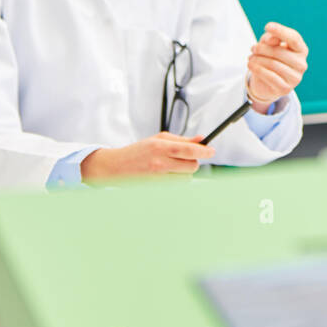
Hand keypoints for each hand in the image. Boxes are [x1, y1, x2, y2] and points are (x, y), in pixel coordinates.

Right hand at [80, 133, 214, 182]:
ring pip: (186, 178)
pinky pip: (176, 186)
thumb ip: (181, 139)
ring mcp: (158, 177)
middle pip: (192, 165)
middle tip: (185, 158)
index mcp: (160, 146)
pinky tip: (166, 175)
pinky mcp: (156, 188)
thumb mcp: (158, 139)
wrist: (115, 167)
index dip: (204, 151)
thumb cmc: (138, 151)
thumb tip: (201, 140)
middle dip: (193, 161)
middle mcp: (160, 162)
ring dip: (184, 173)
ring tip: (172, 167)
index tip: (211, 151)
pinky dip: (176, 180)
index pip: (189, 149)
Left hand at [246, 22, 308, 107]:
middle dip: (262, 48)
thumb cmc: (271, 58)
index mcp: (301, 50)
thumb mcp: (269, 44)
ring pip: (273, 64)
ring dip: (257, 59)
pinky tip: (251, 65)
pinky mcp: (285, 88)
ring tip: (250, 58)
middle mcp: (302, 64)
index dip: (281, 31)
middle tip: (253, 48)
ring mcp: (295, 77)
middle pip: (279, 51)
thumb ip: (271, 38)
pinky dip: (257, 69)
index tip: (267, 26)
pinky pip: (269, 76)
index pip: (294, 38)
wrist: (267, 82)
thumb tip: (272, 39)